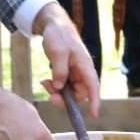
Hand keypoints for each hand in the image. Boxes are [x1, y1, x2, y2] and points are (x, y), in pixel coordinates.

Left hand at [33, 2, 100, 116]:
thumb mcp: (58, 52)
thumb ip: (60, 71)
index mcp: (85, 65)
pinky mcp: (66, 72)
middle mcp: (82, 71)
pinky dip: (54, 87)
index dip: (95, 101)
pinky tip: (44, 81)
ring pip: (69, 92)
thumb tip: (60, 88)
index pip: (93, 86)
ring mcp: (74, 72)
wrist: (53, 25)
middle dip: (66, 98)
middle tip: (51, 96)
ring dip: (57, 92)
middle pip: (79, 93)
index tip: (93, 115)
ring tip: (45, 84)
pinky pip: (62, 86)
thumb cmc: (59, 35)